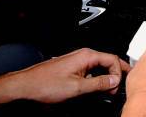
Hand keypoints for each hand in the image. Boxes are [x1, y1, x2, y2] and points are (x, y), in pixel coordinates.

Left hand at [14, 48, 128, 102]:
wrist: (27, 85)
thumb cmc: (45, 84)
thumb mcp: (77, 87)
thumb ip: (99, 83)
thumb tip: (114, 80)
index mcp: (87, 56)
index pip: (113, 59)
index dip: (118, 73)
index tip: (117, 86)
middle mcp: (83, 55)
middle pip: (107, 62)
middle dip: (114, 75)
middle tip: (116, 89)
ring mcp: (77, 61)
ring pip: (99, 67)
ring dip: (105, 78)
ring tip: (106, 90)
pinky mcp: (73, 68)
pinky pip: (91, 71)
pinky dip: (96, 79)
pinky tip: (95, 89)